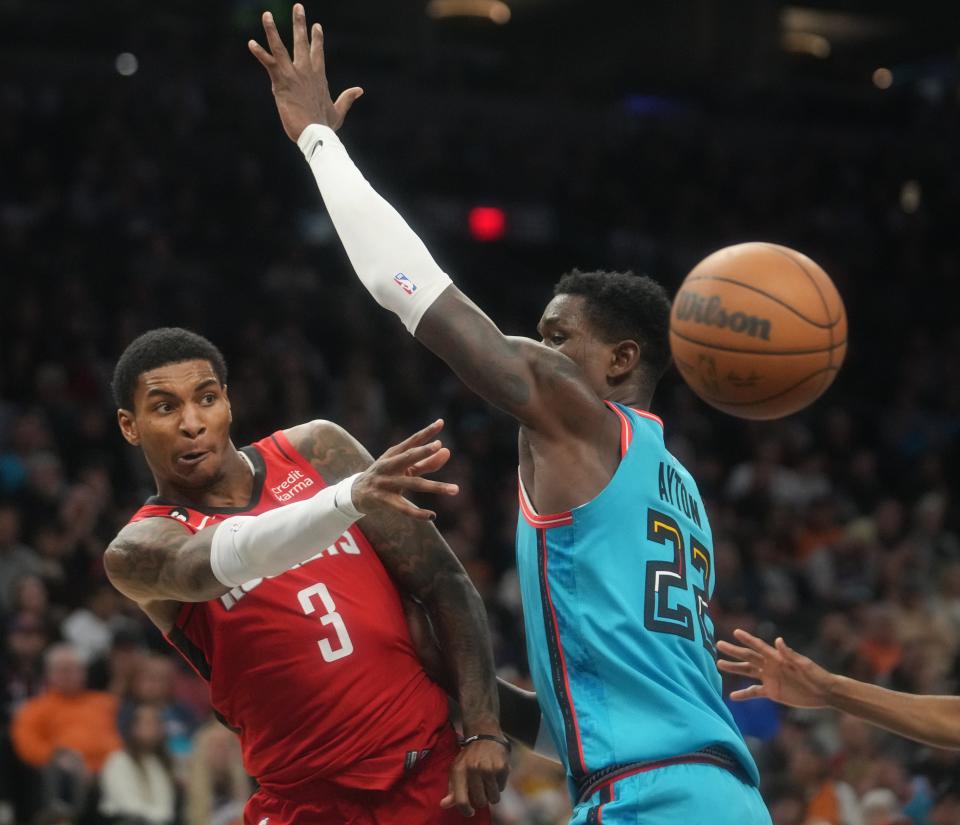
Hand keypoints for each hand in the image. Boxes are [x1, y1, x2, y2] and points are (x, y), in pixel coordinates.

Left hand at [249, 3, 362, 140]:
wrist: (316, 133)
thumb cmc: (325, 126)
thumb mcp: (338, 111)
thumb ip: (347, 98)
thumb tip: (360, 90)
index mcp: (319, 77)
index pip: (318, 52)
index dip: (317, 38)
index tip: (317, 25)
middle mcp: (306, 71)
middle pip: (302, 42)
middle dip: (300, 23)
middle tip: (297, 7)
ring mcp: (293, 74)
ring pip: (280, 47)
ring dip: (272, 30)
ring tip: (266, 14)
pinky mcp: (281, 81)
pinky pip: (268, 63)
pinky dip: (260, 53)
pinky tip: (251, 43)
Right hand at [351, 419, 457, 520]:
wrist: (355, 493)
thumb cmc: (386, 476)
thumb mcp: (403, 467)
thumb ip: (426, 462)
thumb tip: (447, 451)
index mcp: (394, 454)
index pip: (412, 441)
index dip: (426, 432)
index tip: (441, 423)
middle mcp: (389, 466)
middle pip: (408, 457)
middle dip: (423, 452)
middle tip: (439, 446)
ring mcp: (385, 483)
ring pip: (413, 484)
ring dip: (435, 487)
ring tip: (455, 489)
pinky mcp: (383, 500)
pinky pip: (403, 507)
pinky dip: (418, 513)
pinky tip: (432, 515)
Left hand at [441, 738, 510, 816]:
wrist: (484, 735)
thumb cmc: (468, 757)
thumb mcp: (456, 769)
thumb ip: (452, 789)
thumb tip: (444, 805)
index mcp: (459, 771)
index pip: (461, 800)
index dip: (466, 810)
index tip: (470, 811)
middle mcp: (473, 769)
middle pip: (480, 801)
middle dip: (481, 799)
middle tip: (481, 790)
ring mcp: (489, 768)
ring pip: (493, 798)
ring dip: (491, 793)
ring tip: (488, 782)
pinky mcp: (502, 767)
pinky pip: (502, 788)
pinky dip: (499, 784)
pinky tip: (495, 773)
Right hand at [716, 628, 836, 708]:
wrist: (824, 692)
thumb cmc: (817, 675)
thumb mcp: (804, 665)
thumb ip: (790, 654)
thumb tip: (778, 640)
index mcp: (777, 657)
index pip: (759, 647)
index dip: (747, 639)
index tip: (735, 632)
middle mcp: (770, 666)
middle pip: (748, 657)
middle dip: (734, 651)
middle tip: (719, 644)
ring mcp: (770, 678)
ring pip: (747, 672)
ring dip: (734, 668)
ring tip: (719, 665)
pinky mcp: (772, 692)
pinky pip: (754, 692)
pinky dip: (744, 694)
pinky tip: (732, 696)